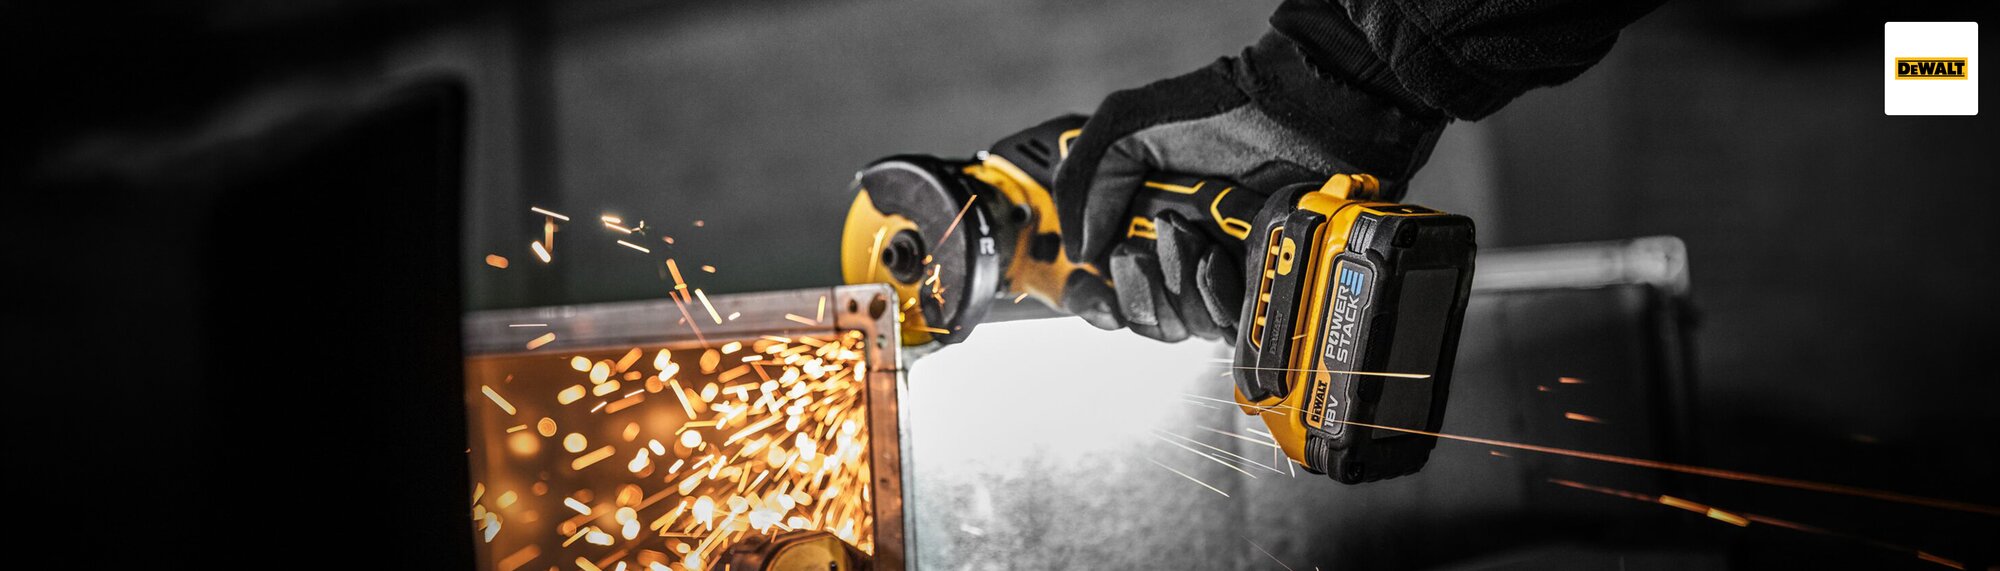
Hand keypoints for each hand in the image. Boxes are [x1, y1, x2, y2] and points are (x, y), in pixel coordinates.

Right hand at [1051, 33, 1446, 342]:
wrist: (1302, 112)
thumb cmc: (1222, 112)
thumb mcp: (1129, 129)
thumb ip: (1085, 182)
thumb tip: (1080, 253)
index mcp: (1142, 223)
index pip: (1103, 288)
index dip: (1092, 298)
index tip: (1093, 287)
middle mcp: (1179, 256)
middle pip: (1140, 316)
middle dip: (1135, 289)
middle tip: (1137, 249)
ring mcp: (1223, 274)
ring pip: (1181, 325)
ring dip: (1175, 285)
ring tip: (1188, 236)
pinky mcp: (1261, 287)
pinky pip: (1226, 324)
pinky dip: (1214, 295)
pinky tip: (1216, 257)